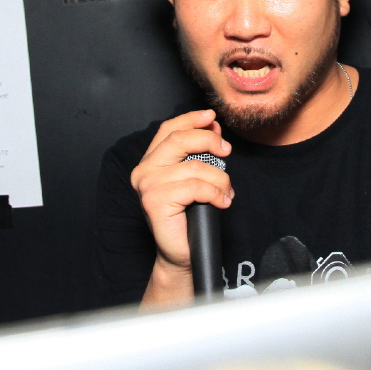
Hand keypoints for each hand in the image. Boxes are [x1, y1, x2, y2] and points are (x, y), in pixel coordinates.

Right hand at [131, 110, 232, 306]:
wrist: (182, 252)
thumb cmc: (188, 216)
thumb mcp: (194, 177)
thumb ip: (199, 152)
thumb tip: (213, 126)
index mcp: (150, 162)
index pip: (168, 130)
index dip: (190, 119)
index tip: (212, 116)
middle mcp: (144, 171)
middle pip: (179, 140)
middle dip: (208, 140)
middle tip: (226, 150)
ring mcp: (148, 186)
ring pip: (194, 167)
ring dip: (219, 179)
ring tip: (226, 192)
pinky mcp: (156, 202)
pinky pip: (196, 188)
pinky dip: (216, 193)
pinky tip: (222, 202)